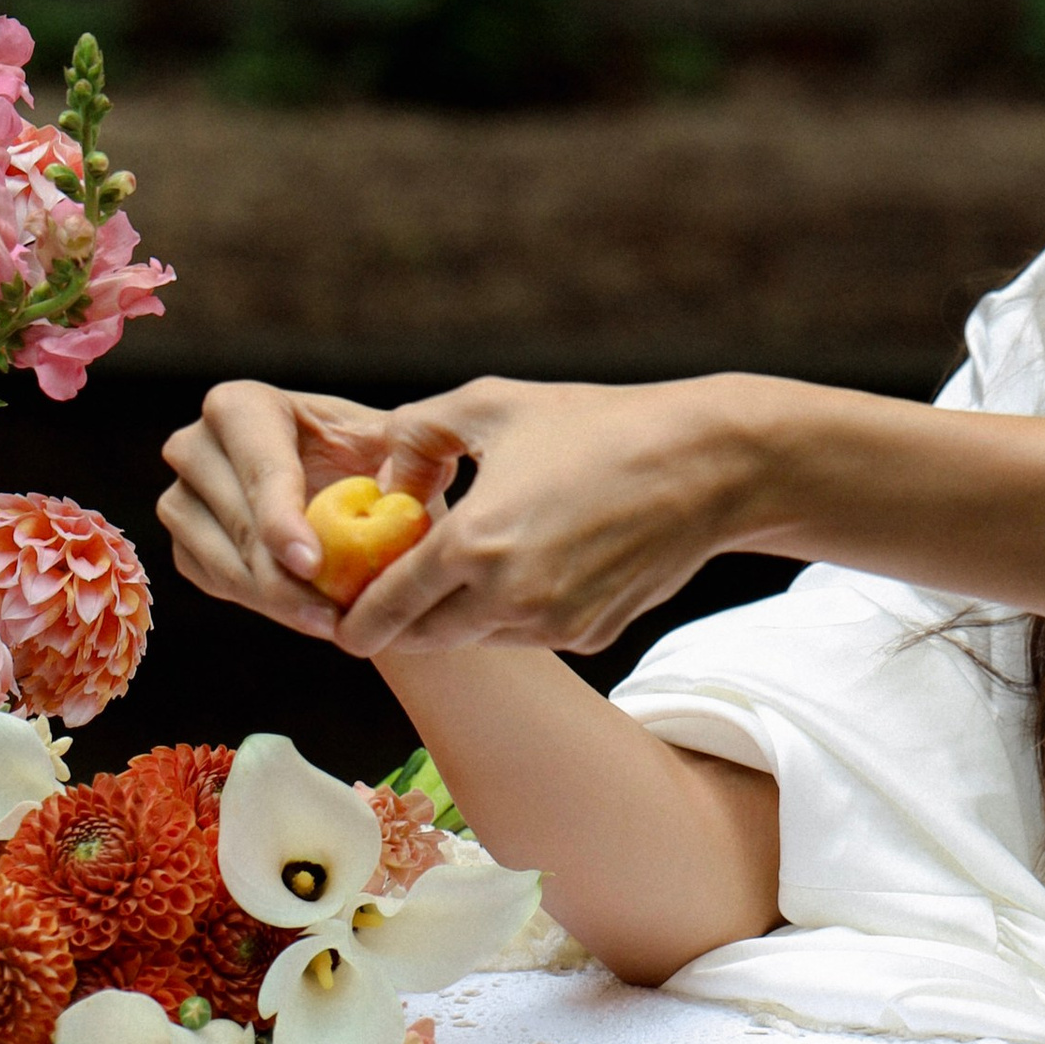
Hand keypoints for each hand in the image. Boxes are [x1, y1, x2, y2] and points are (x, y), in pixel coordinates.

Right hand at [158, 384, 453, 639]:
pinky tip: (307, 615)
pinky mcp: (185, 544)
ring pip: (220, 560)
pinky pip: (215, 582)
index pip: (258, 467)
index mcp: (242, 406)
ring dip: (276, 600)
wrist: (351, 494)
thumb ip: (405, 450)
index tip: (314, 564)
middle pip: (236, 522)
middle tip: (332, 614)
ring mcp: (181, 497)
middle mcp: (195, 445)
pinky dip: (262, 604)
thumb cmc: (372, 458)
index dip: (282, 518)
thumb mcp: (392, 444)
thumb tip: (411, 475)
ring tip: (330, 622)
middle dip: (283, 574)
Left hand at [287, 375, 770, 659]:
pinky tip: (529, 561)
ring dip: (457, 615)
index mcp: (476, 542)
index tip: (339, 617)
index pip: (388, 605)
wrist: (705, 465)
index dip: (355, 618)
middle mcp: (509, 597)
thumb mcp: (493, 404)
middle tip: (386, 596)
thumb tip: (380, 470)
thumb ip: (417, 433)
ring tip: (459, 569)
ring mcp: (553, 624)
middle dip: (399, 622)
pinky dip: (512, 610)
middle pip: (425, 638)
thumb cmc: (598, 423)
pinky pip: (528, 633)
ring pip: (477, 639)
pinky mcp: (589, 635)